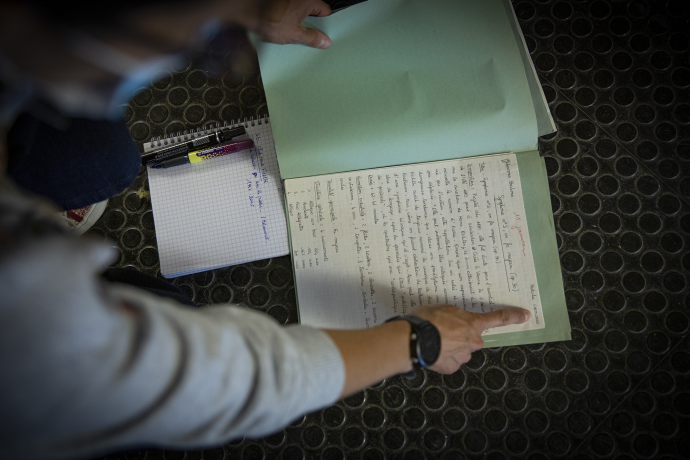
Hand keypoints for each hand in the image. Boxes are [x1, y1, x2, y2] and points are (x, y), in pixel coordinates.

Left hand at [254, 0, 332, 48]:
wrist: (248, 12)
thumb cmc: (270, 20)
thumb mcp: (294, 35)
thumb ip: (312, 38)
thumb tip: (325, 41)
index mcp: (308, 1)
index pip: (325, 11)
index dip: (325, 24)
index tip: (323, 35)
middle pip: (313, 12)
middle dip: (311, 25)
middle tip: (310, 39)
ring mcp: (290, 0)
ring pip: (301, 13)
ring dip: (299, 24)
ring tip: (295, 36)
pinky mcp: (280, 4)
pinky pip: (290, 12)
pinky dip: (290, 20)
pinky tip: (285, 30)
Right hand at [412, 305, 530, 373]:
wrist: (415, 339)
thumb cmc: (428, 320)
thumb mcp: (444, 309)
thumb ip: (456, 317)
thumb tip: (456, 324)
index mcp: (473, 324)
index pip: (498, 319)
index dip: (513, 316)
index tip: (526, 315)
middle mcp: (472, 342)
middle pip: (471, 339)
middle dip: (460, 336)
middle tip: (442, 331)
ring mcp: (463, 357)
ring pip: (460, 351)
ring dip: (449, 347)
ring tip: (432, 341)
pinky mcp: (451, 368)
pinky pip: (449, 361)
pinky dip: (442, 357)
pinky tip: (431, 351)